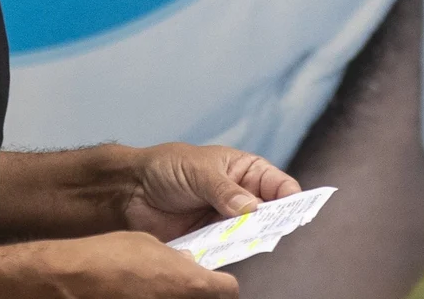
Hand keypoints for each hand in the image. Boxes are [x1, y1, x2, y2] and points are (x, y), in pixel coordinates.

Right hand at [35, 230, 240, 298]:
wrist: (75, 279)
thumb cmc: (111, 256)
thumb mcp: (147, 243)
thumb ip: (174, 256)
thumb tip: (186, 262)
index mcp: (192, 283)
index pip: (228, 290)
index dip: (221, 283)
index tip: (214, 280)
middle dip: (201, 295)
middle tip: (184, 284)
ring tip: (159, 289)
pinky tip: (144, 295)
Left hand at [122, 142, 301, 241]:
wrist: (130, 189)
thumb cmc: (166, 167)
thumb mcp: (197, 171)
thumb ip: (224, 189)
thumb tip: (252, 208)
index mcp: (245, 172)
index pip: (280, 186)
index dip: (291, 199)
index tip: (293, 212)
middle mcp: (242, 198)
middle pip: (271, 216)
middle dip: (271, 224)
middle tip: (265, 229)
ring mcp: (227, 221)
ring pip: (251, 237)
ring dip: (249, 241)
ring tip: (241, 239)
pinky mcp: (211, 241)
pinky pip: (228, 252)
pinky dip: (228, 254)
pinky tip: (224, 252)